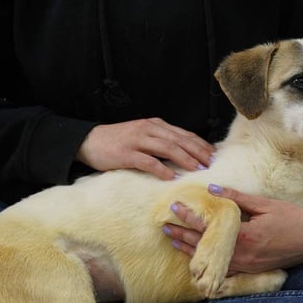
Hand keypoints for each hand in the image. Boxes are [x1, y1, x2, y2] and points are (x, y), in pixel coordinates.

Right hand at [76, 118, 215, 180]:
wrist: (88, 141)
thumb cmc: (118, 142)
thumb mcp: (142, 136)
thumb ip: (160, 142)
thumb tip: (183, 154)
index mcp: (155, 125)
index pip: (183, 134)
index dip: (200, 144)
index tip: (214, 155)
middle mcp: (148, 129)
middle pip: (180, 140)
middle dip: (198, 152)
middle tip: (212, 164)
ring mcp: (137, 140)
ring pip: (167, 148)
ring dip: (185, 159)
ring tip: (198, 169)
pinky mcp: (126, 153)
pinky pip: (147, 161)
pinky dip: (161, 169)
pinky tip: (171, 177)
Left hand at [164, 185, 302, 273]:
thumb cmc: (292, 218)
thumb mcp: (264, 204)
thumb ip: (237, 199)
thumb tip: (213, 190)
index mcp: (246, 236)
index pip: (209, 227)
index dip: (190, 218)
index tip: (175, 208)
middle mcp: (244, 255)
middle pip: (205, 247)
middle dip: (183, 236)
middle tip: (165, 227)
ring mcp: (247, 266)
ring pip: (212, 261)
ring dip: (191, 252)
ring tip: (174, 242)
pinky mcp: (250, 271)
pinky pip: (224, 269)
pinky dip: (208, 264)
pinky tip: (195, 260)